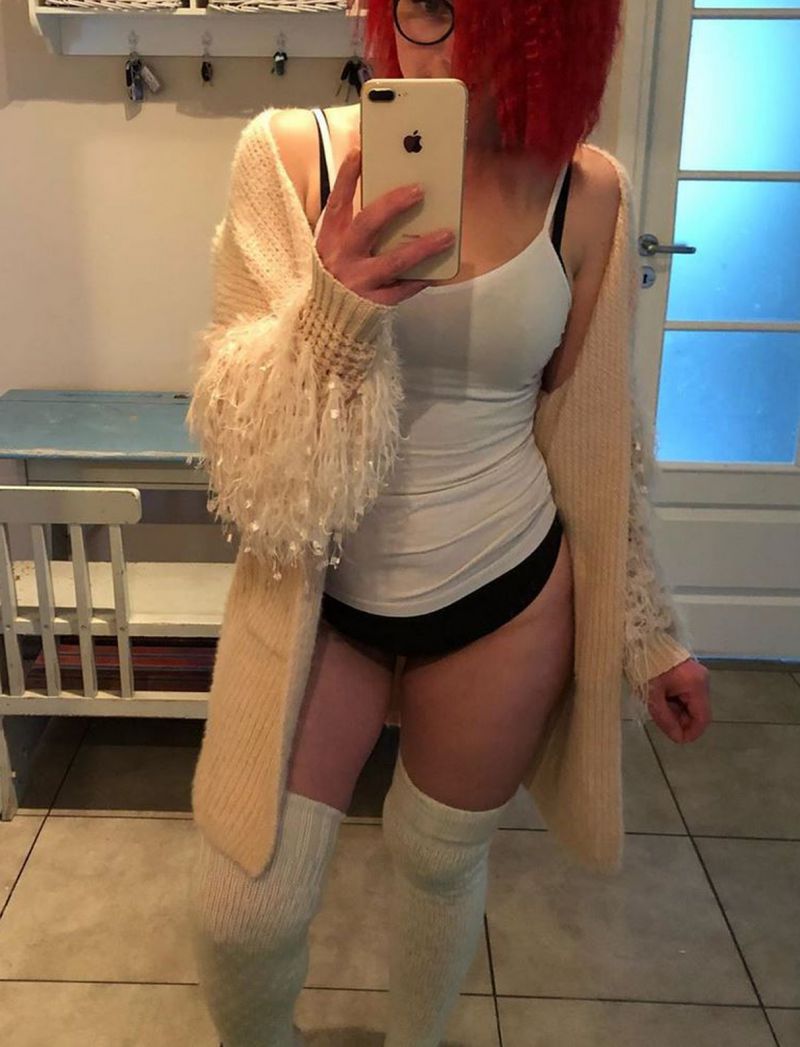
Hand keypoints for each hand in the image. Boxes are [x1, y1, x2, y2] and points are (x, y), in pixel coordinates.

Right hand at [315, 146, 454, 306]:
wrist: (328, 321)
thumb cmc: (339, 273)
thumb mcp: (337, 247)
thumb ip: (356, 223)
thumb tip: (389, 194)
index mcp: (331, 239)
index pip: (338, 202)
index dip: (347, 177)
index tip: (360, 151)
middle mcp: (343, 257)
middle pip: (366, 225)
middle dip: (392, 205)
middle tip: (419, 190)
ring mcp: (359, 281)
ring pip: (393, 261)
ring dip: (422, 247)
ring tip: (447, 235)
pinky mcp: (374, 302)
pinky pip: (403, 290)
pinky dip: (421, 280)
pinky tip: (439, 272)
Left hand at [646, 657, 711, 742]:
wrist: (639, 642)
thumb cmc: (645, 666)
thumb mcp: (652, 696)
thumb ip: (666, 719)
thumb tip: (678, 738)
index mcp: (696, 684)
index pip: (703, 718)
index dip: (691, 733)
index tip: (677, 739)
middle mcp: (702, 679)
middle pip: (698, 711)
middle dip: (681, 721)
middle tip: (661, 719)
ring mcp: (698, 675)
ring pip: (692, 704)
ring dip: (677, 711)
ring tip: (658, 704)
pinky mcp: (691, 673)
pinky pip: (688, 694)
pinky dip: (676, 701)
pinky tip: (662, 697)